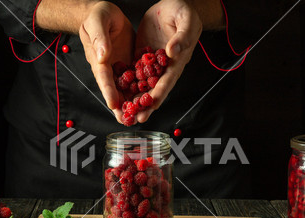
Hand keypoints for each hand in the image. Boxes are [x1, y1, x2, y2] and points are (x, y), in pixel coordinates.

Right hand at [79, 1, 134, 121]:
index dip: (109, 92)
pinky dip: (141, 92)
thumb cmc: (97, 14)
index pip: (104, 78)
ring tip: (139, 118)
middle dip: (121, 107)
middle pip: (114, 90)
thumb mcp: (98, 21)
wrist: (106, 13)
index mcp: (99, 58)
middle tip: (128, 121)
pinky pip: (136, 81)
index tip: (113, 104)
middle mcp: (109, 67)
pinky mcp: (129, 65)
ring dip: (132, 104)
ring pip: (126, 89)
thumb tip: (102, 56)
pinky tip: (148, 102)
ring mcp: (119, 68)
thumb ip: (100, 38)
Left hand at [135, 0, 201, 122]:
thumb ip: (182, 36)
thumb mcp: (186, 19)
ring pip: (143, 85)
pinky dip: (128, 85)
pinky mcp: (142, 57)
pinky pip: (134, 74)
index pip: (167, 81)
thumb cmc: (183, 10)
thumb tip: (172, 52)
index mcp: (177, 60)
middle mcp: (165, 66)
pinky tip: (119, 94)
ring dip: (135, 100)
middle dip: (145, 105)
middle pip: (154, 89)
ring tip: (125, 113)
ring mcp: (153, 63)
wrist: (171, 4)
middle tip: (135, 118)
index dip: (159, 94)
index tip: (151, 105)